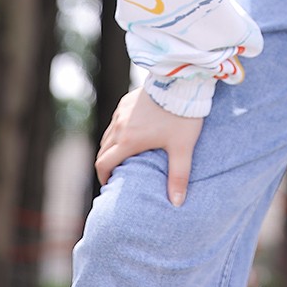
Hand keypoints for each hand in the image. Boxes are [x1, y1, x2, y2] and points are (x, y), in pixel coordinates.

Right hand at [95, 86, 202, 206]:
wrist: (182, 83)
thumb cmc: (182, 116)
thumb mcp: (183, 148)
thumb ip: (179, 176)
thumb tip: (177, 203)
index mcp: (129, 141)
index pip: (104, 164)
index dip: (104, 178)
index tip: (110, 185)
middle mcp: (120, 126)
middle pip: (103, 150)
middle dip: (106, 164)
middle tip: (116, 174)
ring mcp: (121, 112)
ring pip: (108, 135)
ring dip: (111, 147)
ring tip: (123, 156)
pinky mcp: (126, 101)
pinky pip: (116, 120)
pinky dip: (117, 131)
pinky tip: (130, 134)